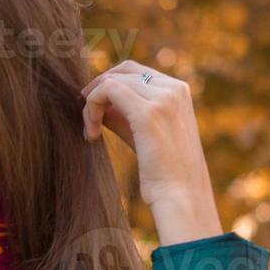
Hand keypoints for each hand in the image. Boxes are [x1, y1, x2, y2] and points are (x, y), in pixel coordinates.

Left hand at [80, 61, 222, 243]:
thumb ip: (123, 113)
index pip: (133, 71)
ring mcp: (163, 98)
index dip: (108, 85)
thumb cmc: (163, 172)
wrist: (181, 197)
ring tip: (90, 132)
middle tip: (88, 121)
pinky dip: (91, 108)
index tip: (95, 112)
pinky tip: (91, 134)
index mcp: (178, 90)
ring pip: (111, 81)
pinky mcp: (148, 112)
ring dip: (91, 105)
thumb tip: (95, 100)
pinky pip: (107, 90)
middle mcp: (174, 88)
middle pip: (121, 72)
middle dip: (97, 92)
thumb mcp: (143, 133)